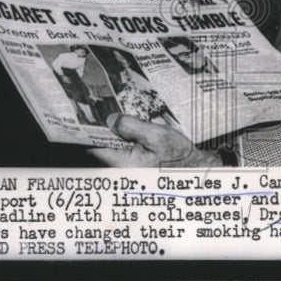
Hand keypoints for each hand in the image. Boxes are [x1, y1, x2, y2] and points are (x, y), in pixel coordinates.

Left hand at [89, 114, 221, 167]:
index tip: (84, 114)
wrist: (196, 170)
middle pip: (100, 147)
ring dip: (113, 134)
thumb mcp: (158, 136)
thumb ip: (133, 127)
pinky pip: (121, 152)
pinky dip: (123, 140)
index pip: (94, 147)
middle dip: (101, 130)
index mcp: (122, 164)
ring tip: (116, 116)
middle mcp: (121, 170)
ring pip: (111, 149)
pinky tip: (130, 128)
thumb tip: (111, 119)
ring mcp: (127, 170)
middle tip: (101, 109)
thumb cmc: (179, 157)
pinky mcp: (134, 167)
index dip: (88, 130)